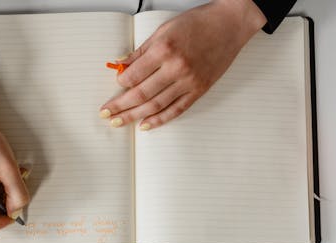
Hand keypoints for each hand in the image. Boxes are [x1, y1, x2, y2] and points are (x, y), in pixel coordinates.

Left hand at [100, 0, 265, 129]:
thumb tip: (122, 65)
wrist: (229, 26)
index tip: (116, 84)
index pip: (134, 74)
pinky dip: (159, 119)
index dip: (121, 82)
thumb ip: (142, 51)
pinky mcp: (199, 90)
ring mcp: (188, 82)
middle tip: (106, 114)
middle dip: (120, 105)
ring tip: (119, 122)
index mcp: (164, 50)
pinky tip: (145, 125)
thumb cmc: (198, 23)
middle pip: (141, 94)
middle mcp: (176, 68)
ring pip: (156, 105)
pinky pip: (176, 110)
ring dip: (134, 116)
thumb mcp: (164, 30)